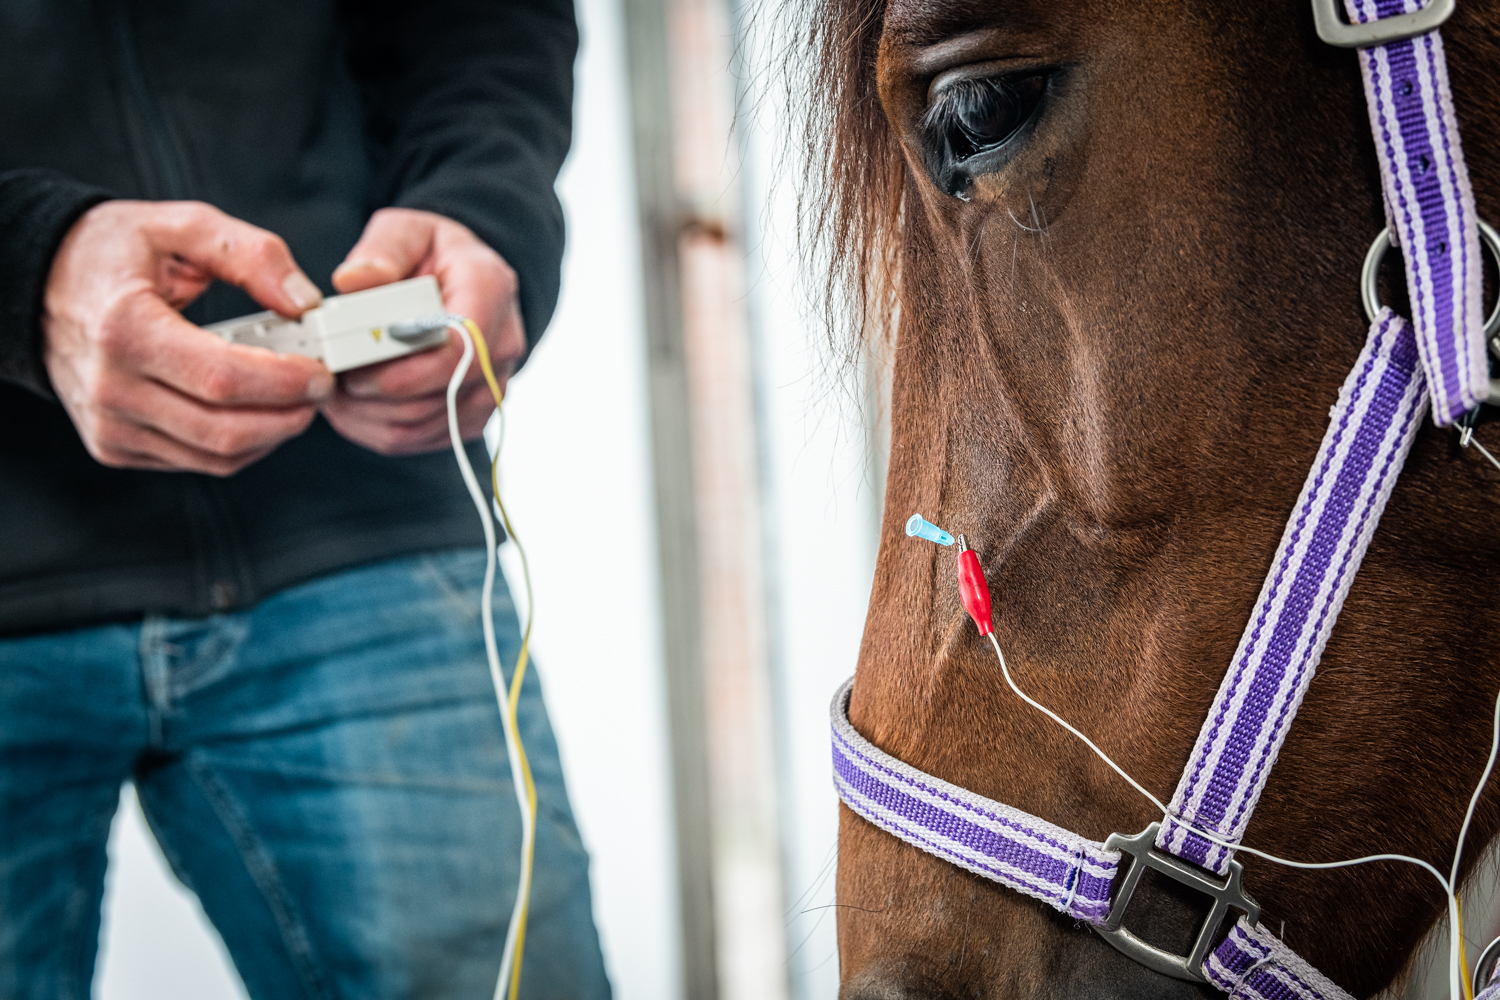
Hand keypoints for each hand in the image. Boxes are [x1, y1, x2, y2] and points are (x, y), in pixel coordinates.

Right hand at [43, 200, 333, 475]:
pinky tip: (255, 411)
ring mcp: (110, 425)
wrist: (41, 283)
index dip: (283, 382)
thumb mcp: (183, 226)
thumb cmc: (114, 253)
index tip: (322, 372)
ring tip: (294, 398)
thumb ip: (253, 256)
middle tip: (319, 388)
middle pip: (224, 430)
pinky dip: (239, 444)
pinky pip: (197, 461)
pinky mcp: (115, 446)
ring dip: (271, 434)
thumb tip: (305, 302)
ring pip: (216, 456)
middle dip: (289, 415)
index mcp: (124, 328)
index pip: (221, 378)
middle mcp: (111, 386)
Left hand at [323, 208, 524, 454]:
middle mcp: (503, 343)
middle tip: (333, 382)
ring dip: (375, 417)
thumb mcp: (405, 231)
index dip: (409, 369)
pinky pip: (427, 438)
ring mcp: (494, 383)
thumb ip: (380, 252)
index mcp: (490, 289)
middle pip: (444, 394)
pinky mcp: (474, 412)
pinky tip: (355, 408)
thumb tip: (353, 282)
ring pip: (432, 423)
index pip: (463, 348)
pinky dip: (382, 430)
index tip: (357, 370)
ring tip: (337, 393)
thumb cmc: (430, 253)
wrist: (460, 279)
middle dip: (380, 396)